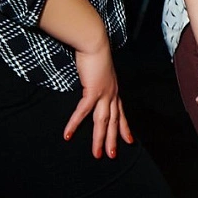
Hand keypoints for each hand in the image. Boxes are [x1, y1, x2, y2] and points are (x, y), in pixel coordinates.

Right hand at [66, 43, 132, 158]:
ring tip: (97, 154)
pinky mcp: (93, 91)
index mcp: (114, 90)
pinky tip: (68, 134)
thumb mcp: (100, 72)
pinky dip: (75, 123)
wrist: (95, 42)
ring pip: (103, 121)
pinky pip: (83, 111)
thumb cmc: (95, 54)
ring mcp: (104, 93)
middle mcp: (112, 94)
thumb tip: (92, 86)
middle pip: (113, 121)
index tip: (129, 140)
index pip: (121, 113)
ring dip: (99, 139)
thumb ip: (97, 82)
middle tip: (113, 155)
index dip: (125, 127)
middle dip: (113, 139)